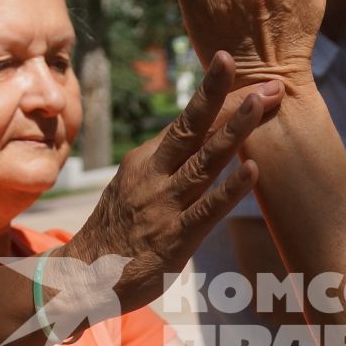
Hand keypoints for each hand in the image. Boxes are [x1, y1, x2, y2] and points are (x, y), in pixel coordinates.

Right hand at [63, 52, 277, 312]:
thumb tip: (199, 142)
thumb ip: (166, 166)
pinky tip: (253, 170)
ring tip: (260, 102)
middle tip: (265, 77)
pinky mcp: (174, 239)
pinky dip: (230, 189)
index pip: (188, 121)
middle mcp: (154, 175)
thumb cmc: (117, 232)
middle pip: (194, 126)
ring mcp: (164, 205)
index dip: (218, 96)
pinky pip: (207, 210)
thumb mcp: (135, 187)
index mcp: (146, 160)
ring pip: (204, 160)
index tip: (242, 70)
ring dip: (234, 130)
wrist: (81, 275)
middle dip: (226, 96)